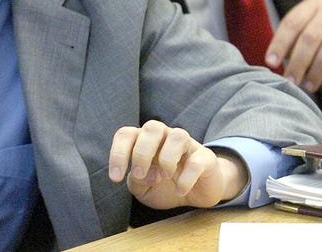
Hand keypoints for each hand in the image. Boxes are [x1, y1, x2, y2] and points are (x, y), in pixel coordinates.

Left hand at [108, 120, 246, 209]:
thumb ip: (136, 182)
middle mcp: (165, 136)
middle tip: (140, 176)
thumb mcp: (143, 189)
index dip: (117, 153)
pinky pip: (197, 161)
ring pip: (177, 135)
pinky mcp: (205, 158)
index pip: (126, 134)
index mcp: (144, 140)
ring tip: (164, 177)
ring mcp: (187, 144)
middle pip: (152, 127)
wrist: (196, 194)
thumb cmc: (164, 186)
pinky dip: (187, 178)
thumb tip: (140, 176)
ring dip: (166, 159)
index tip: (115, 178)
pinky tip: (181, 190)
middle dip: (142, 153)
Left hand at [266, 0, 321, 96]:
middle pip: (309, 38)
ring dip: (316, 72)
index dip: (279, 43)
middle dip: (297, 62)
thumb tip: (280, 58)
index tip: (271, 62)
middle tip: (291, 81)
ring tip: (309, 87)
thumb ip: (303, 30)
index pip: (292, 22)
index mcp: (317, 3)